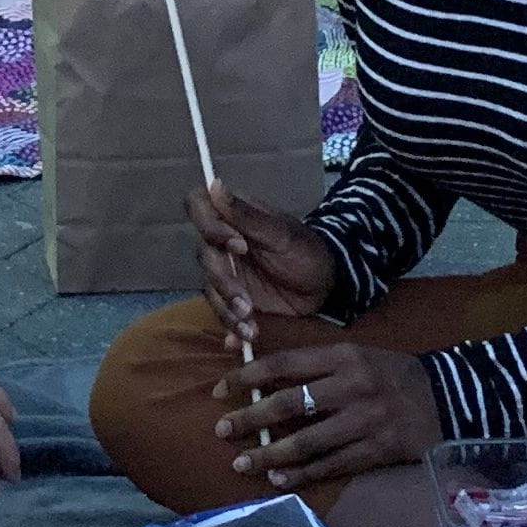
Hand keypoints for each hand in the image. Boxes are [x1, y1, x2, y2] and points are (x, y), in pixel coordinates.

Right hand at [191, 184, 335, 341]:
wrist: (328, 285)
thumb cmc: (307, 250)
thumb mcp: (281, 233)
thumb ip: (246, 214)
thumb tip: (214, 184)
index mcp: (233, 217)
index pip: (198, 206)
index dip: (208, 225)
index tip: (237, 245)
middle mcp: (223, 243)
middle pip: (204, 257)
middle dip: (224, 281)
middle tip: (246, 301)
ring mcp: (228, 273)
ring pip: (210, 289)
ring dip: (226, 310)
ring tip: (250, 325)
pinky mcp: (234, 300)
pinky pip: (222, 314)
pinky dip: (229, 329)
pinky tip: (239, 343)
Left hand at [213, 338, 439, 492]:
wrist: (447, 397)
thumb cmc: (389, 373)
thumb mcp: (353, 354)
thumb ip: (309, 362)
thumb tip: (251, 360)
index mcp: (343, 356)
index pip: (283, 364)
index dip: (247, 377)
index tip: (220, 390)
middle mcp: (352, 386)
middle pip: (289, 404)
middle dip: (249, 419)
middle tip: (221, 431)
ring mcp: (366, 421)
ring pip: (307, 442)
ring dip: (269, 455)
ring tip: (242, 464)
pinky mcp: (378, 450)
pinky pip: (332, 466)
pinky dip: (302, 475)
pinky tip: (278, 480)